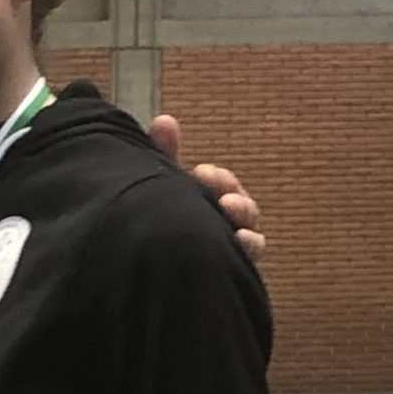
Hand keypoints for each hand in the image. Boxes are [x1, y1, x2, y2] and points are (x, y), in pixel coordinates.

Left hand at [149, 115, 264, 262]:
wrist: (141, 273)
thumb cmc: (154, 223)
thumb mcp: (158, 186)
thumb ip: (164, 154)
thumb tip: (166, 120)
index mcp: (206, 203)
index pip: (222, 186)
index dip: (218, 179)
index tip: (201, 173)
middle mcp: (221, 226)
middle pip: (241, 207)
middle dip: (233, 196)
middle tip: (219, 194)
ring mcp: (227, 250)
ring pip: (251, 233)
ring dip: (244, 219)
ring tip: (230, 211)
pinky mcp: (228, 271)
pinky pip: (248, 259)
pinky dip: (249, 247)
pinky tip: (239, 241)